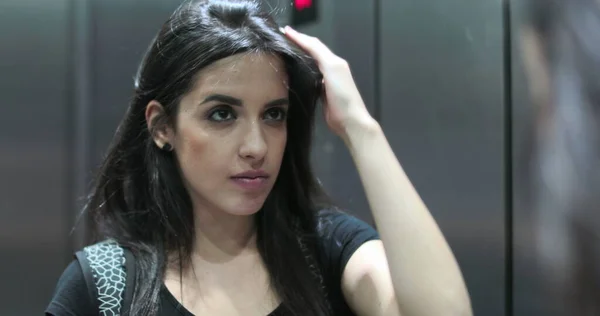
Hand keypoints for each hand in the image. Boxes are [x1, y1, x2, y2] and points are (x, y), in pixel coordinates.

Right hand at [282, 26, 376, 140]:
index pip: (314, 45)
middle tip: (281, 38)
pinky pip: (309, 77)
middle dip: (299, 44)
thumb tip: (306, 43)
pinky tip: (292, 72)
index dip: (300, 37)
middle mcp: (331, 68)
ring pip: (310, 64)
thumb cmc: (343, 95)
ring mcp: (326, 81)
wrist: (349, 121)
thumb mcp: (332, 69)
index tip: (284, 31)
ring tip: (284, 52)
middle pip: (313, 52)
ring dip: (299, 56)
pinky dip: (301, 71)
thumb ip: (320, 55)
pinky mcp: (321, 94)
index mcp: (334, 61)